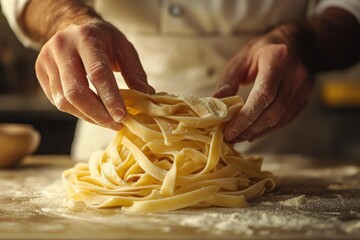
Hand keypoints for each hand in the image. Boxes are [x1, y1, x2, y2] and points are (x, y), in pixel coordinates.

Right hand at [35, 20, 154, 129]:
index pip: (97, 73)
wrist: (74, 28)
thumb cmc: (103, 40)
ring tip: (107, 122)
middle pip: (76, 91)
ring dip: (88, 117)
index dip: (110, 98)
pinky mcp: (41, 72)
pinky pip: (57, 101)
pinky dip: (77, 112)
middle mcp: (62, 47)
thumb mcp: (124, 48)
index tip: (122, 117)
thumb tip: (147, 95)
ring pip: (64, 101)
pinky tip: (93, 113)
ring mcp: (47, 60)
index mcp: (85, 38)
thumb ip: (134, 71)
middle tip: (116, 125)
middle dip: (98, 114)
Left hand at [214, 31, 313, 142]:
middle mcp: (296, 74)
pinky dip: (268, 129)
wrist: (298, 44)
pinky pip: (285, 120)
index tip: (230, 131)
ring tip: (239, 137)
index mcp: (278, 59)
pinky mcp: (305, 99)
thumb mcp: (242, 58)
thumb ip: (228, 81)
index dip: (246, 117)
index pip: (264, 95)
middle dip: (250, 129)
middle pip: (273, 112)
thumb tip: (215, 104)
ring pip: (280, 119)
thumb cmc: (263, 51)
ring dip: (258, 132)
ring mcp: (304, 88)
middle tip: (231, 138)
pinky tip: (253, 132)